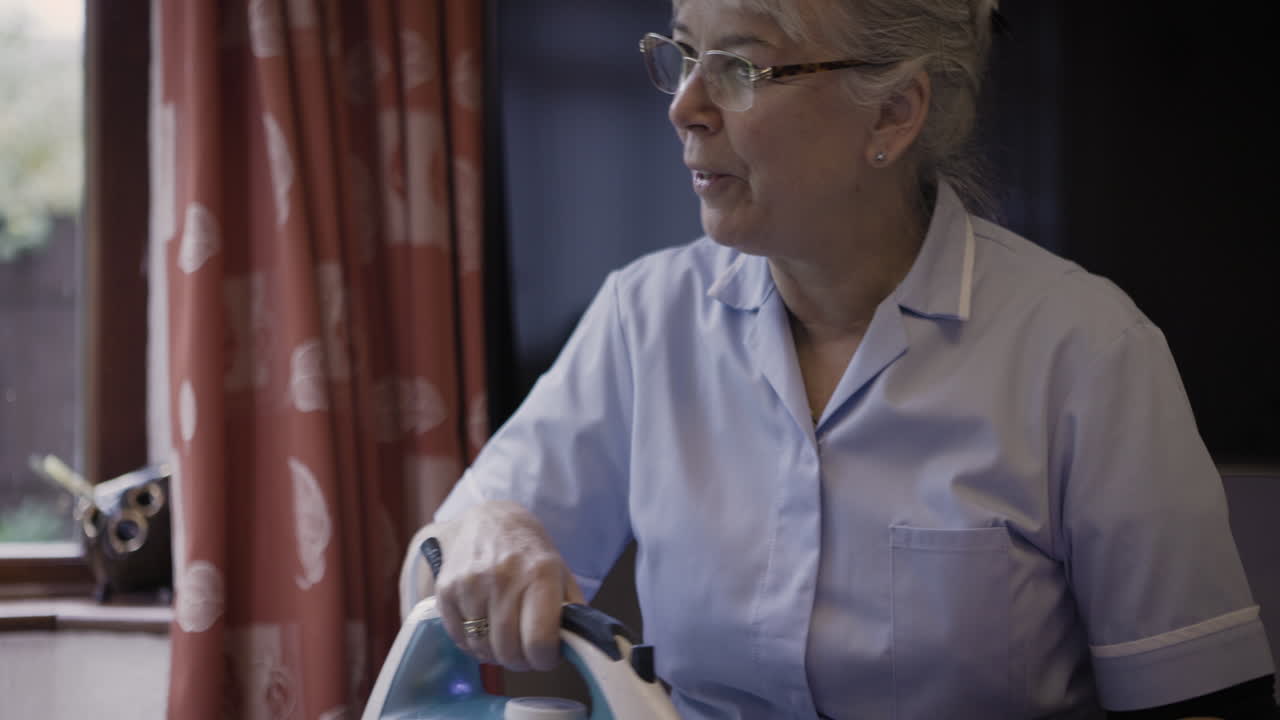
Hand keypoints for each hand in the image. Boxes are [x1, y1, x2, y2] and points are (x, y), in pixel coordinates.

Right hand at [431, 500, 583, 671]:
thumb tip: (574, 647)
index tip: (546, 656)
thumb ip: (571, 611)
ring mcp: (471, 584)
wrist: (491, 520)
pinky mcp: (446, 590)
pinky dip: (473, 644)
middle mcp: (503, 577)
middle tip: (526, 652)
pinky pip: (459, 639)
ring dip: (496, 654)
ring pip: (482, 648)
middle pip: (509, 651)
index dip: (545, 659)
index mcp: (540, 573)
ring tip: (505, 640)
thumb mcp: (561, 573)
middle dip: (521, 661)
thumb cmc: (530, 552)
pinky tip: (484, 630)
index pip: (539, 640)